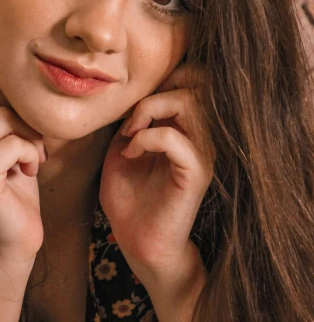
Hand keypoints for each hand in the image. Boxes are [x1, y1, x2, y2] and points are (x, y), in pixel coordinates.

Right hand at [0, 31, 46, 268]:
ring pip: (2, 116)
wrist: (13, 238)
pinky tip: (29, 172)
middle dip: (12, 104)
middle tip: (27, 132)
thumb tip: (4, 70)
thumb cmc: (15, 186)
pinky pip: (15, 141)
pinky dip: (33, 153)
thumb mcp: (5, 140)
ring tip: (32, 156)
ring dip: (30, 134)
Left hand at [98, 63, 215, 283]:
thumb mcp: (120, 151)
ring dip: (151, 110)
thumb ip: (130, 121)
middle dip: (157, 90)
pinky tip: (130, 154)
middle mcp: (200, 135)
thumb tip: (129, 97)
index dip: (163, 79)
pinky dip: (147, 138)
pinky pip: (175, 139)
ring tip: (130, 134)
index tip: (132, 106)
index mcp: (185, 127)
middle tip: (132, 118)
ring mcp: (201, 153)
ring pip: (191, 103)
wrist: (138, 243)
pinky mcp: (196, 173)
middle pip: (197, 82)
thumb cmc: (130, 200)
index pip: (194, 79)